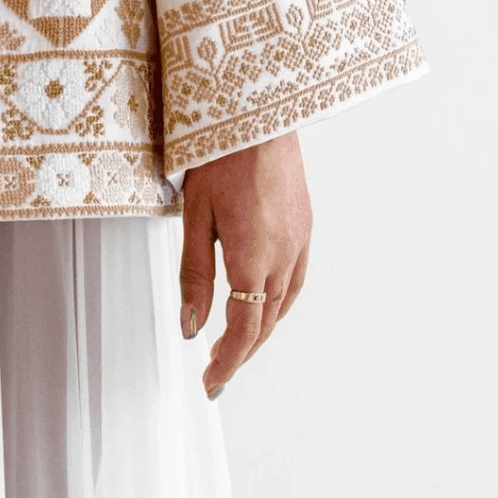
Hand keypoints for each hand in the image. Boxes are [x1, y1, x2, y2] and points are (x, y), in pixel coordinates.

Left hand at [178, 131, 313, 398]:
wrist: (259, 114)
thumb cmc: (220, 157)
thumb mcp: (195, 216)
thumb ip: (195, 274)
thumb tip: (191, 326)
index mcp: (253, 257)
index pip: (244, 328)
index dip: (228, 361)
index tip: (211, 382)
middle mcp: (283, 254)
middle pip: (266, 321)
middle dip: (242, 352)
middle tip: (218, 371)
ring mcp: (300, 239)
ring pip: (284, 302)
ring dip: (263, 329)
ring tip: (239, 344)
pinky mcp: (306, 224)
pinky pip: (297, 277)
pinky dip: (281, 302)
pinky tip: (268, 303)